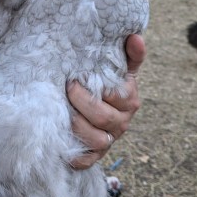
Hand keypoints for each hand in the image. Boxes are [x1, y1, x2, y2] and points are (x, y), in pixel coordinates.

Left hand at [66, 33, 144, 169]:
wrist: (95, 106)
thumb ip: (129, 54)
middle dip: (81, 103)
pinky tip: (61, 141)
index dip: (95, 89)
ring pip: (95, 139)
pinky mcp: (94, 155)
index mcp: (130, 101)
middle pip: (104, 118)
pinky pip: (86, 159)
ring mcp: (108, 141)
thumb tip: (135, 37)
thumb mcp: (119, 67)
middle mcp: (121, 123)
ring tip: (62, 111)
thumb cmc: (104, 82)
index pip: (118, 97)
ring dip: (76, 125)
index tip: (74, 78)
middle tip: (66, 89)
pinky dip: (75, 154)